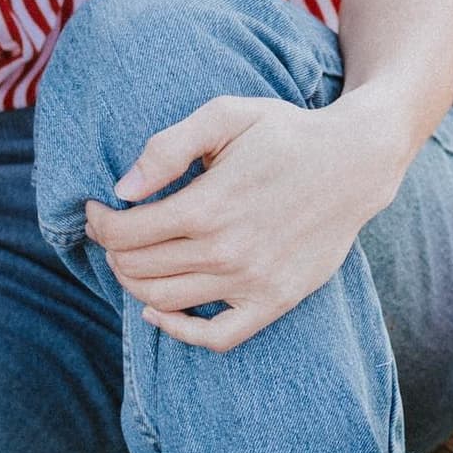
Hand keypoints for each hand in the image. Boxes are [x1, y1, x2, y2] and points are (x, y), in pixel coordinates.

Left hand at [83, 95, 403, 351]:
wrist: (355, 164)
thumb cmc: (285, 134)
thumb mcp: (227, 115)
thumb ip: (169, 147)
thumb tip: (122, 190)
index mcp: (208, 205)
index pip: (123, 233)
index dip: (98, 222)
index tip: (97, 209)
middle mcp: (226, 251)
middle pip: (137, 268)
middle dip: (112, 250)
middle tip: (115, 230)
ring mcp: (251, 281)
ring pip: (164, 301)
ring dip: (134, 283)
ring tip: (134, 258)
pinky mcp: (274, 301)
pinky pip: (216, 338)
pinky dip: (178, 331)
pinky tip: (160, 311)